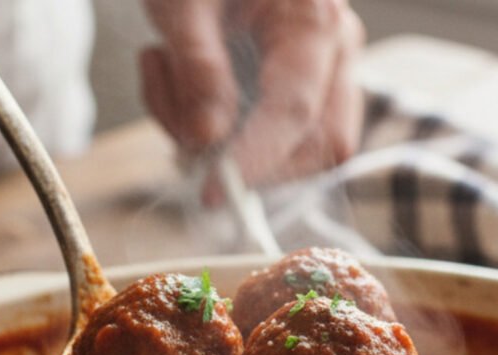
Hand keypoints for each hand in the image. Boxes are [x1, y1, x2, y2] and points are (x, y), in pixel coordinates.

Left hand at [142, 0, 364, 196]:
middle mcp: (333, 50)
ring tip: (164, 73)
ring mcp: (321, 71)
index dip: (255, 159)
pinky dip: (213, 127)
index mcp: (315, 19)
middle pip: (318, 144)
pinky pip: (270, 135)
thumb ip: (198, 67)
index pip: (295, 109)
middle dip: (247, 158)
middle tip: (178, 132)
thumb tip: (209, 139)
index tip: (212, 194)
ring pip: (295, 148)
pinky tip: (175, 77)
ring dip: (217, 138)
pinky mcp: (297, 86)